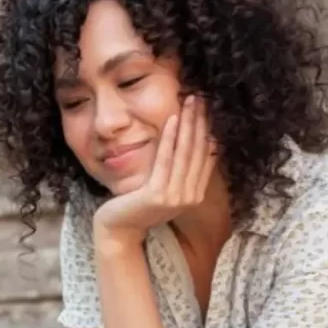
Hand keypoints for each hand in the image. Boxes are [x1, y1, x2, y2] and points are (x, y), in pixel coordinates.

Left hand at [93, 94, 217, 246]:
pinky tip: (172, 120)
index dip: (208, 130)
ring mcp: (175, 197)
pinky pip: (166, 160)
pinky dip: (170, 138)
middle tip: (201, 97)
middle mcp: (190, 197)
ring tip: (190, 101)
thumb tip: (193, 143)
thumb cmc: (137, 206)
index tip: (208, 108)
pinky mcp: (158, 195)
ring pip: (185, 153)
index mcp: (194, 194)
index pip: (206, 156)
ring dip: (188, 124)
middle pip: (199, 151)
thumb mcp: (164, 187)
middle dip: (200, 122)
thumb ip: (179, 172)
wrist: (119, 229)